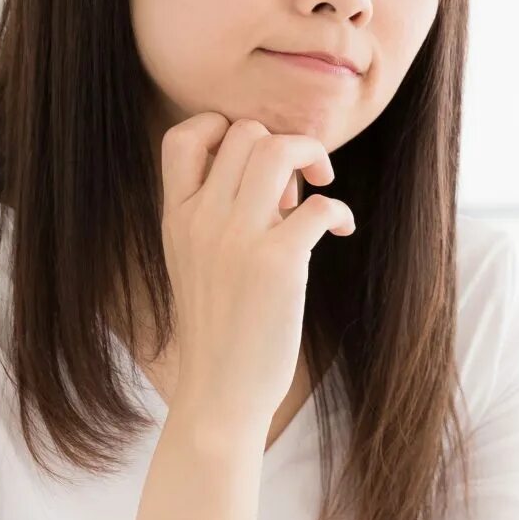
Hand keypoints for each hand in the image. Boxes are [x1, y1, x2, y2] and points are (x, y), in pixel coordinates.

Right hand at [153, 113, 354, 436]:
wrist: (219, 391)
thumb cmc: (220, 329)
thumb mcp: (198, 261)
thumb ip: (222, 214)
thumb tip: (278, 179)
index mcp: (176, 216)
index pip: (183, 135)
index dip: (225, 127)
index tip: (256, 158)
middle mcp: (201, 219)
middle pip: (245, 132)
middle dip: (283, 143)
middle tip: (301, 183)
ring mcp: (236, 238)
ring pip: (277, 149)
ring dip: (312, 157)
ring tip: (322, 190)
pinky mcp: (277, 263)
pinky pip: (320, 204)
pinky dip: (340, 208)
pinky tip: (342, 228)